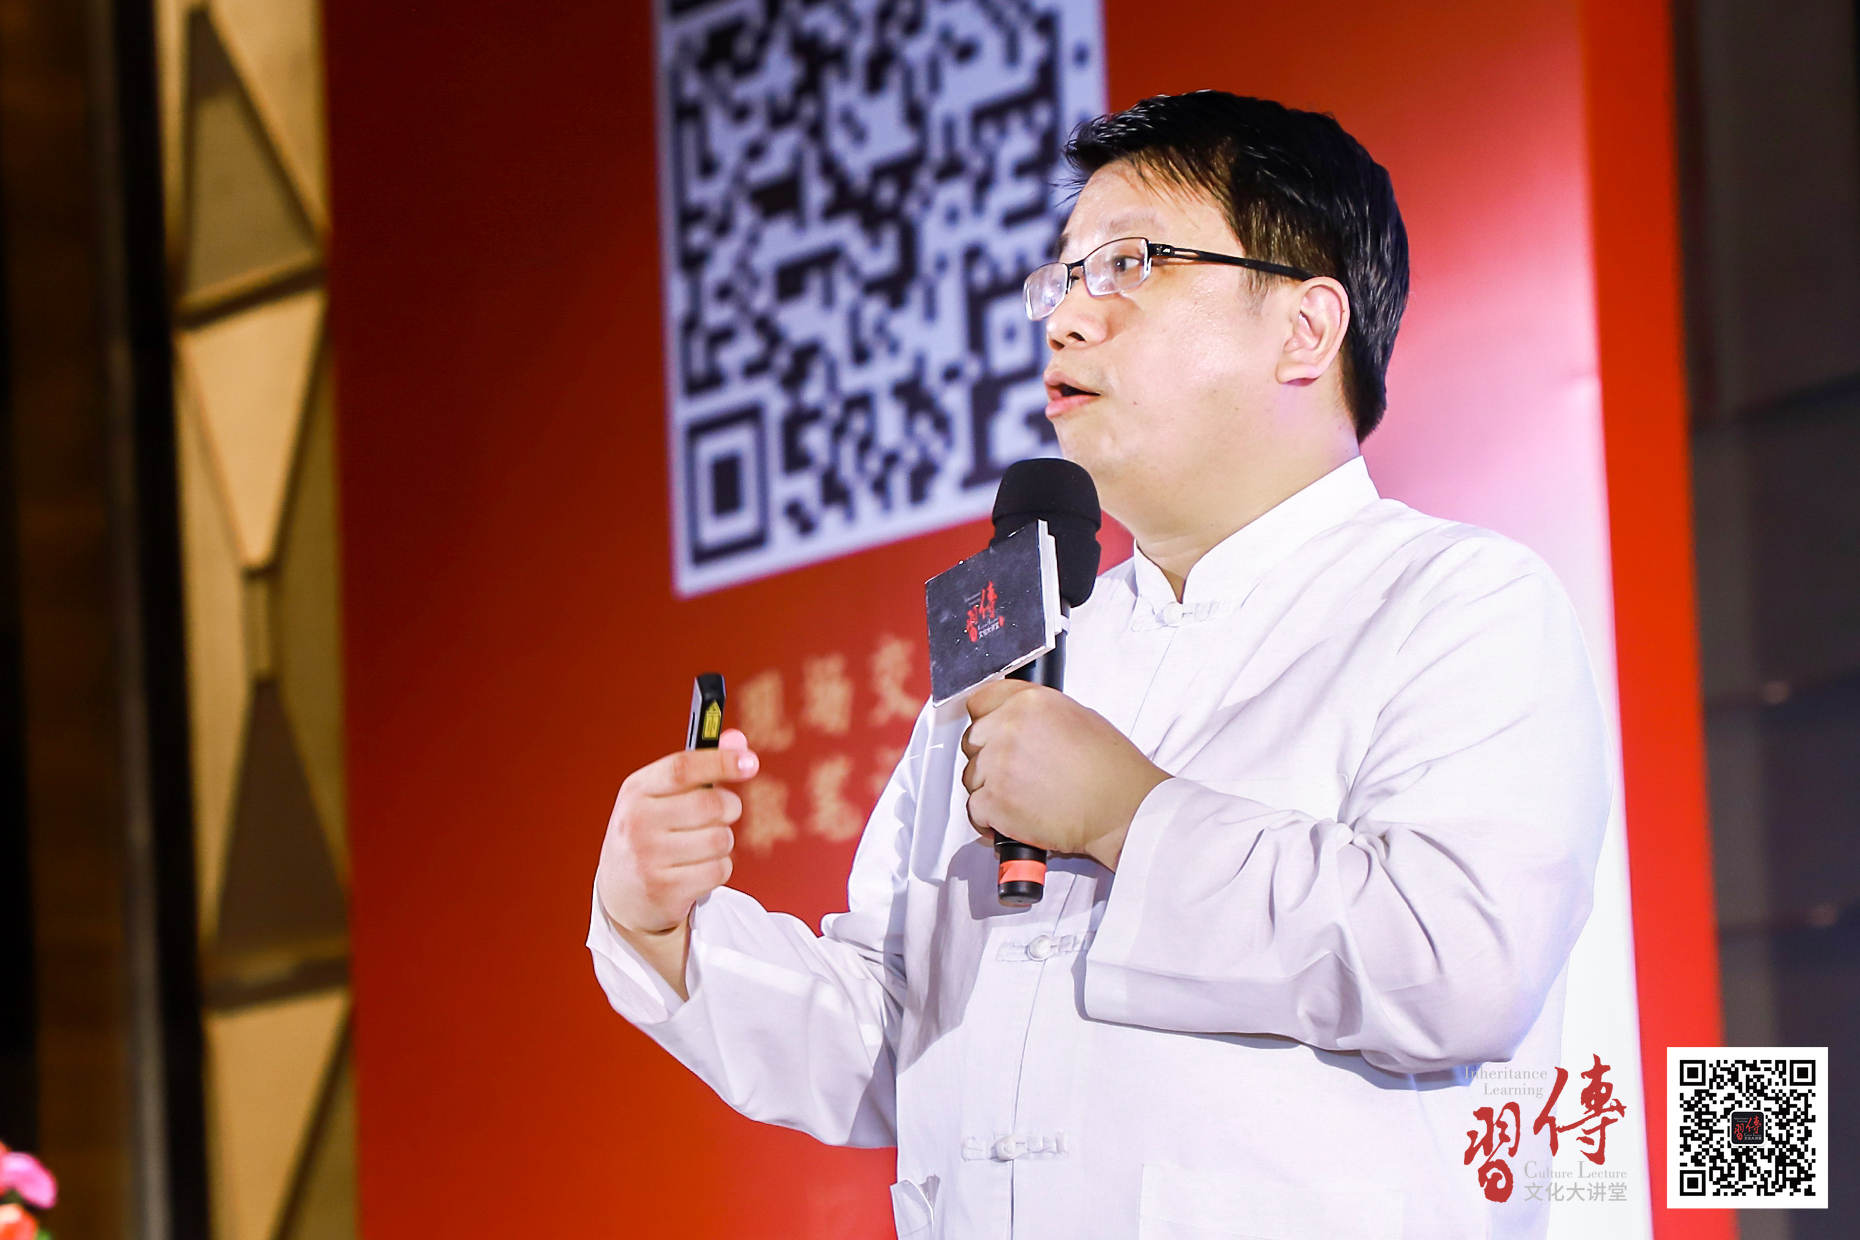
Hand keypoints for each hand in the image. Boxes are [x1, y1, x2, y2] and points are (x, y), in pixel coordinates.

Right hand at [596, 729, 757, 938]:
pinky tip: (697, 871)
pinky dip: (718, 869)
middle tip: (722, 815)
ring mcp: (647, 858)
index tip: (750, 761)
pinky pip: (719, 870)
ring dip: (723, 842)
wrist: (620, 893)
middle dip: (729, 808)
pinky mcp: (664, 890)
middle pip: (711, 804)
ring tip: (701, 847)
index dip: (721, 761)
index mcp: (635, 790)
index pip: (682, 768)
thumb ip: (701, 768)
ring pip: (720, 839)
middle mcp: (636, 822)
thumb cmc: (649, 835)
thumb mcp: (663, 797)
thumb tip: (738, 741)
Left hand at [960, 680, 1166, 869]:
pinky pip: (974, 809)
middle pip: (972, 741)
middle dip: (987, 758)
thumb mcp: (1079, 718)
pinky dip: (989, 820)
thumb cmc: (1111, 770)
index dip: (986, 722)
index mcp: (1030, 702)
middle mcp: (1009, 728)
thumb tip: (1016, 722)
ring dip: (989, 789)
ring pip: (971, 776)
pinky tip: (1010, 820)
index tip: (991, 736)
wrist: (1122, 810)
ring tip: (1019, 799)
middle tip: (1012, 774)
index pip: (980, 702)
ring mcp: (998, 764)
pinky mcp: (994, 801)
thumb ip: (1036, 715)